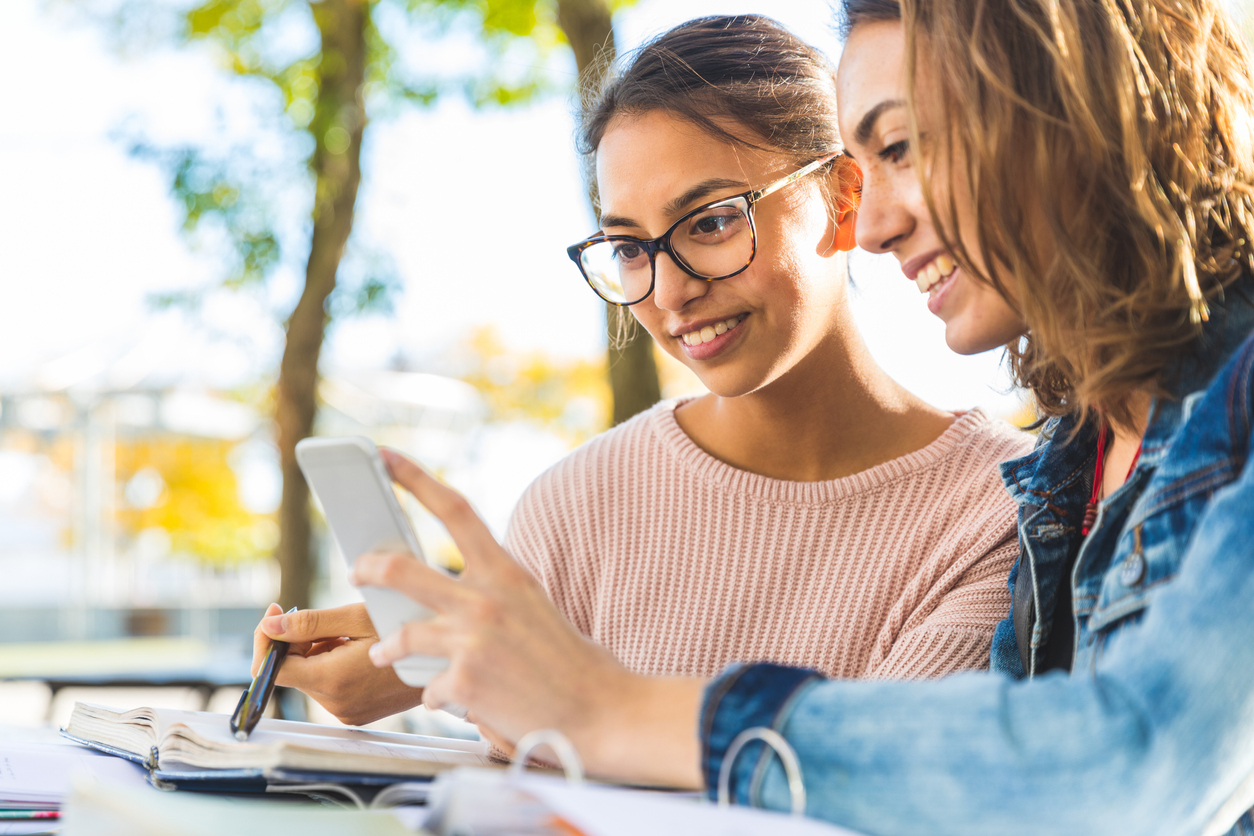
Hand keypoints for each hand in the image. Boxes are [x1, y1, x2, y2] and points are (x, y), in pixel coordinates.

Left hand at [251, 602, 423, 725]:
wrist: (447, 662)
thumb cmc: (411, 631)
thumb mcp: (358, 617)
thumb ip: (309, 623)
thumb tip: (270, 624)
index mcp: (333, 680)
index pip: (272, 669)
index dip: (267, 638)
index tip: (276, 612)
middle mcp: (335, 704)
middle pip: (293, 671)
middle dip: (300, 642)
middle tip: (333, 620)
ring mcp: (346, 713)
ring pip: (311, 677)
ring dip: (319, 653)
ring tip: (355, 636)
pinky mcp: (355, 714)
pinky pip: (329, 688)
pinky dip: (333, 666)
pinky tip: (359, 651)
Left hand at [351, 449, 705, 787]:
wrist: (598, 708)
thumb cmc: (566, 661)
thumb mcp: (531, 606)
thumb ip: (490, 592)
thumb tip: (441, 594)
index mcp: (507, 572)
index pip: (456, 509)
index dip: (415, 479)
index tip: (385, 456)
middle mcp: (487, 599)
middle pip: (404, 569)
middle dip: (370, 568)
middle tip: (357, 570)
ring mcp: (474, 639)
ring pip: (403, 634)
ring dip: (388, 647)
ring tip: (384, 652)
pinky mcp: (466, 680)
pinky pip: (428, 686)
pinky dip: (437, 695)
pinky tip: (455, 700)